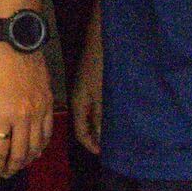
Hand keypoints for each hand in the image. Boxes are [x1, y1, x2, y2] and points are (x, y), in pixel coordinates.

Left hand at [0, 42, 52, 181]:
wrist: (20, 46)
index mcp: (3, 116)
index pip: (0, 150)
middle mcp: (23, 118)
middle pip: (20, 153)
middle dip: (11, 168)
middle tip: (5, 174)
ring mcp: (38, 112)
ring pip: (36, 147)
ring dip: (27, 160)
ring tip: (19, 165)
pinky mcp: (49, 105)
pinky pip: (47, 133)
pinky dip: (42, 146)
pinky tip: (36, 151)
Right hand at [71, 25, 102, 157]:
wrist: (101, 37)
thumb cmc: (100, 65)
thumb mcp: (101, 94)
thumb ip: (100, 117)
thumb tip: (100, 140)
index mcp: (78, 103)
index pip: (80, 131)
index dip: (90, 144)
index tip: (103, 154)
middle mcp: (79, 98)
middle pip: (84, 124)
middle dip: (95, 136)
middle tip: (110, 145)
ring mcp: (85, 89)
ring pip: (90, 113)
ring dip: (99, 124)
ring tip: (113, 132)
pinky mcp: (93, 81)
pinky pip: (95, 103)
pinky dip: (102, 112)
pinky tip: (114, 112)